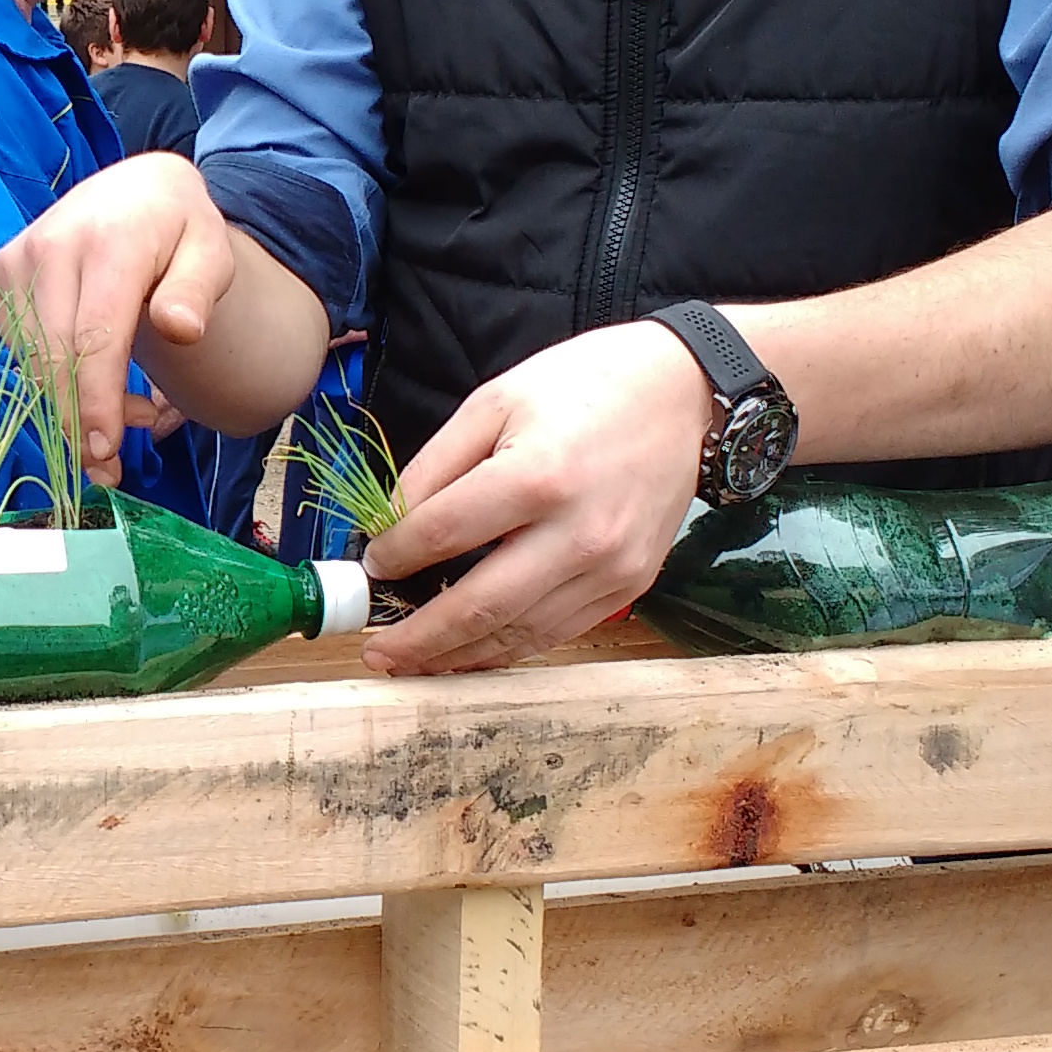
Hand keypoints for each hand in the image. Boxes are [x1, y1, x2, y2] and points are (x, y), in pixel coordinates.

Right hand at [0, 155, 244, 484]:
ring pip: (31, 359)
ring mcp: (16, 258)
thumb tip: (181, 330)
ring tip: (123, 406)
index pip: (94, 336)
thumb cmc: (177, 231)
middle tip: (112, 461)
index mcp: (110, 240)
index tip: (104, 449)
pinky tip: (85, 374)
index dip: (95, 400)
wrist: (132, 191)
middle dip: (80, 420)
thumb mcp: (210, 253)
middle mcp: (52, 244)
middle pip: (55, 357)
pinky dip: (47, 376)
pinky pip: (16, 346)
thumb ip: (197, 292)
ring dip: (68, 401)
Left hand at [362, 320, 713, 677]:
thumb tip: (388, 526)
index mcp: (537, 477)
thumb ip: (436, 465)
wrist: (681, 395)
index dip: (396, 556)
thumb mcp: (495, 403)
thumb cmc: (581, 389)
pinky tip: (472, 650)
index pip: (444, 534)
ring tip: (413, 662)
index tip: (370, 565)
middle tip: (375, 651)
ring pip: (519, 634)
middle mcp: (578, 533)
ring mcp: (610, 568)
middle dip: (419, 638)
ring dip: (459, 656)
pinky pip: (557, 632)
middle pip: (480, 607)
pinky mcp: (630, 585)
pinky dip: (509, 648)